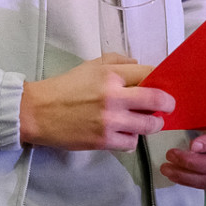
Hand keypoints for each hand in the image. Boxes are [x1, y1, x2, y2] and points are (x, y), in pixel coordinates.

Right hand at [20, 54, 174, 151]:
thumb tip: (141, 67)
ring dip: (152, 124)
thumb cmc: (65, 87)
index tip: (165, 86)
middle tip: (168, 107)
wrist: (37, 112)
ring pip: (148, 125)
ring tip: (147, 122)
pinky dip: (132, 139)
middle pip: (156, 100)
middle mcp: (114, 96)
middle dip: (168, 104)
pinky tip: (125, 134)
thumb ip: (118, 62)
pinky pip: (131, 143)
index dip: (162, 80)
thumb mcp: (91, 65)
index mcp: (111, 74)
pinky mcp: (104, 141)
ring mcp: (110, 121)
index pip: (149, 74)